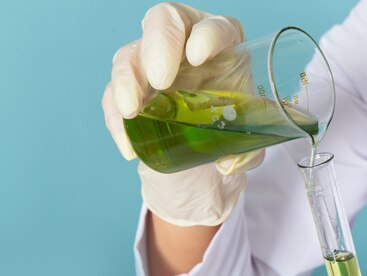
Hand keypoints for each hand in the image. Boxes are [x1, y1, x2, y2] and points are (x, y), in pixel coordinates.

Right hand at [101, 2, 262, 225]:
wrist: (209, 151)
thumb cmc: (235, 128)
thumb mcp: (250, 138)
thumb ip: (248, 151)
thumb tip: (228, 162)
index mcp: (222, 45)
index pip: (215, 25)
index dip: (207, 34)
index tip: (198, 56)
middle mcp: (184, 45)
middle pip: (164, 22)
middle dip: (158, 46)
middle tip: (160, 80)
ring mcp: (153, 63)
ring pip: (130, 55)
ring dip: (127, 81)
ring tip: (131, 111)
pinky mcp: (132, 88)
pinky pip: (114, 95)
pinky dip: (116, 120)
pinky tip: (127, 144)